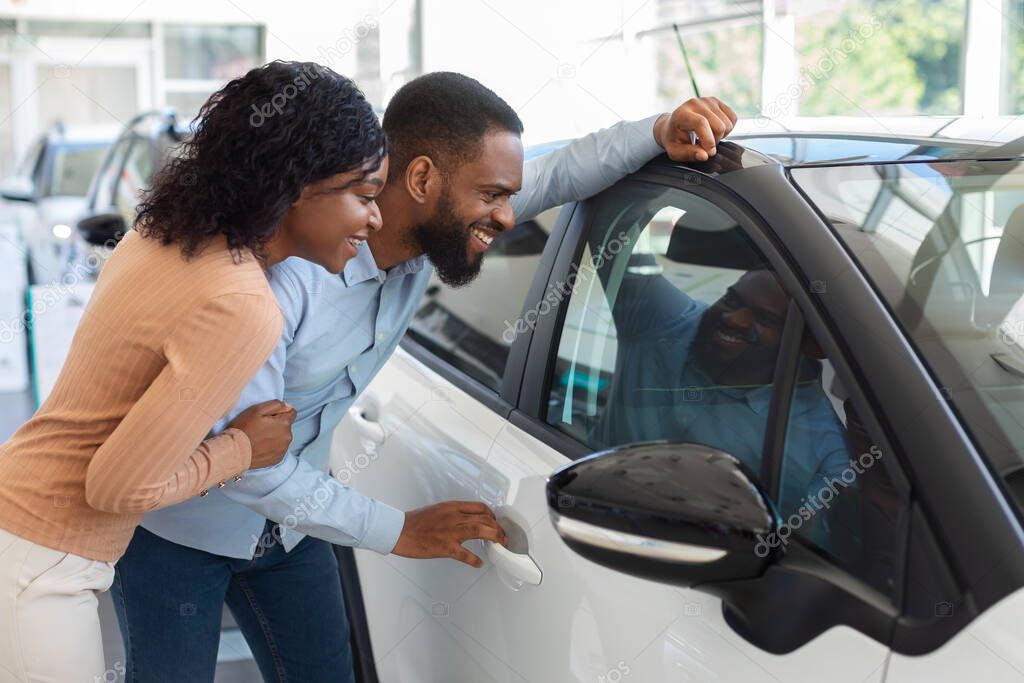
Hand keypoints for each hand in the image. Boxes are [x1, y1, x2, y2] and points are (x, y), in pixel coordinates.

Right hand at [228, 399, 296, 468]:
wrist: (234, 451)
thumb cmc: (244, 428)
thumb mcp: (257, 409)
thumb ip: (276, 405)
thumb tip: (288, 406)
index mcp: (284, 423)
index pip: (292, 412)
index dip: (280, 412)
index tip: (268, 416)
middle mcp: (288, 437)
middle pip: (286, 426)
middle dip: (277, 424)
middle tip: (260, 427)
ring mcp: (283, 449)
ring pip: (283, 437)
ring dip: (275, 436)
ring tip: (259, 438)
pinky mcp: (278, 459)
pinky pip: (278, 449)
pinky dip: (272, 447)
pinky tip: (260, 447)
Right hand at [392, 501, 507, 567]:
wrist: (399, 530)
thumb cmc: (415, 521)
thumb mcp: (437, 509)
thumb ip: (453, 513)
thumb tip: (466, 519)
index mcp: (452, 507)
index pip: (480, 507)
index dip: (492, 514)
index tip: (495, 521)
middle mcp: (454, 517)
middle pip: (484, 519)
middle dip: (497, 527)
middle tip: (502, 535)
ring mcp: (450, 532)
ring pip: (480, 531)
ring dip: (494, 537)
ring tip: (501, 544)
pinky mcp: (445, 547)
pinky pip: (465, 555)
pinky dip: (475, 560)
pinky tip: (479, 564)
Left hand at [653, 96, 737, 161]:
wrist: (673, 125)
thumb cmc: (673, 139)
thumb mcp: (675, 151)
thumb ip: (689, 154)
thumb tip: (704, 155)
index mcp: (681, 114)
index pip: (701, 123)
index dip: (709, 140)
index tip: (709, 152)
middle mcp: (695, 104)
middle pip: (719, 126)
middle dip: (715, 141)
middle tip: (704, 145)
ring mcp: (707, 101)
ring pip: (728, 124)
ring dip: (721, 135)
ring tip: (708, 137)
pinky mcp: (716, 102)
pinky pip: (733, 118)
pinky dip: (727, 128)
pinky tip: (715, 130)